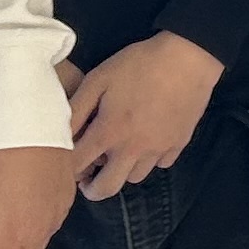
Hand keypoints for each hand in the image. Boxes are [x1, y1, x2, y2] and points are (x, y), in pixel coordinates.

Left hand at [69, 31, 225, 198]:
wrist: (188, 59)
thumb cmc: (138, 65)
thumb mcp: (98, 78)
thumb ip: (77, 108)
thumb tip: (60, 132)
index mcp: (109, 133)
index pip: (78, 167)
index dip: (67, 169)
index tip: (66, 165)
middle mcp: (132, 149)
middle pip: (107, 188)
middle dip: (92, 189)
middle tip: (89, 178)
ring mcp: (158, 150)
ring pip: (134, 178)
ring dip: (122, 171)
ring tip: (119, 153)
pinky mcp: (178, 145)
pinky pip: (160, 164)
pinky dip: (149, 159)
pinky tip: (147, 141)